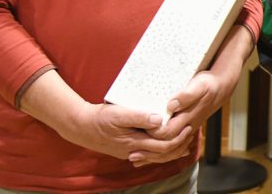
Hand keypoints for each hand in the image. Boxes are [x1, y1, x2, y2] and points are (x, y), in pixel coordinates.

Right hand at [20, 70, 192, 162]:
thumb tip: (159, 119)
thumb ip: (139, 117)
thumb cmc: (100, 119)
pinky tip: (164, 147)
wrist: (81, 127)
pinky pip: (148, 154)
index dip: (177, 139)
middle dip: (178, 146)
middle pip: (162, 155)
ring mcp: (130, 152)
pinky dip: (159, 152)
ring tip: (184, 143)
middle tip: (190, 134)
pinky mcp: (127, 150)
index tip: (188, 128)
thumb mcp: (119, 114)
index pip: (163, 147)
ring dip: (171, 151)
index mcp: (135, 142)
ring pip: (155, 157)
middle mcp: (134, 151)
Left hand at [139, 25, 254, 164]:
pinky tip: (147, 154)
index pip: (167, 132)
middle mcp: (186, 127)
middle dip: (149, 151)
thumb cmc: (208, 85)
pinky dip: (159, 152)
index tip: (138, 132)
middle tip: (131, 153)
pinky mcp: (184, 127)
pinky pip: (172, 145)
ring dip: (153, 155)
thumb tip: (171, 105)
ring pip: (170, 149)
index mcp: (187, 117)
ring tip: (135, 158)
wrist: (221, 87)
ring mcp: (186, 129)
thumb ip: (186, 96)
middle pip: (166, 146)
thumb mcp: (198, 85)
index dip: (152, 134)